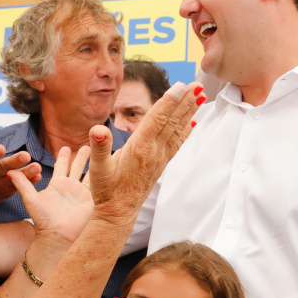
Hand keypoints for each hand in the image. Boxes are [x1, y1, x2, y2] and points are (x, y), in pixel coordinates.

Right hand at [0, 117, 42, 203]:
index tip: (1, 148)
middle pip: (3, 168)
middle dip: (14, 162)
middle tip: (25, 155)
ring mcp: (2, 183)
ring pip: (15, 178)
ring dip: (26, 173)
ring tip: (37, 167)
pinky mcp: (11, 190)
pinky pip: (22, 186)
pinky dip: (31, 182)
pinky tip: (39, 176)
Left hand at [9, 146, 93, 247]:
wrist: (56, 235)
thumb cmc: (42, 220)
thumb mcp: (31, 199)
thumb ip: (22, 184)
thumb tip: (9, 171)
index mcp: (56, 184)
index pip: (60, 166)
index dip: (63, 156)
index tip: (65, 147)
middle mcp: (69, 187)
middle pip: (76, 167)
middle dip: (80, 156)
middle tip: (86, 144)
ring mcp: (80, 193)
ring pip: (88, 173)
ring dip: (93, 163)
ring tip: (99, 153)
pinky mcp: (90, 199)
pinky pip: (96, 184)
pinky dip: (102, 175)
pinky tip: (107, 167)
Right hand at [87, 81, 201, 226]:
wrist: (118, 213)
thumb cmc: (106, 190)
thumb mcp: (97, 169)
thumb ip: (98, 147)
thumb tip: (97, 129)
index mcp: (139, 148)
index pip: (156, 119)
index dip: (169, 101)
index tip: (182, 86)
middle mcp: (153, 151)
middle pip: (171, 121)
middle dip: (185, 102)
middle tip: (198, 85)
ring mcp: (159, 158)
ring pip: (176, 130)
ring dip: (189, 112)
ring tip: (200, 97)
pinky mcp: (160, 164)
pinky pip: (176, 144)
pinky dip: (185, 131)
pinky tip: (193, 123)